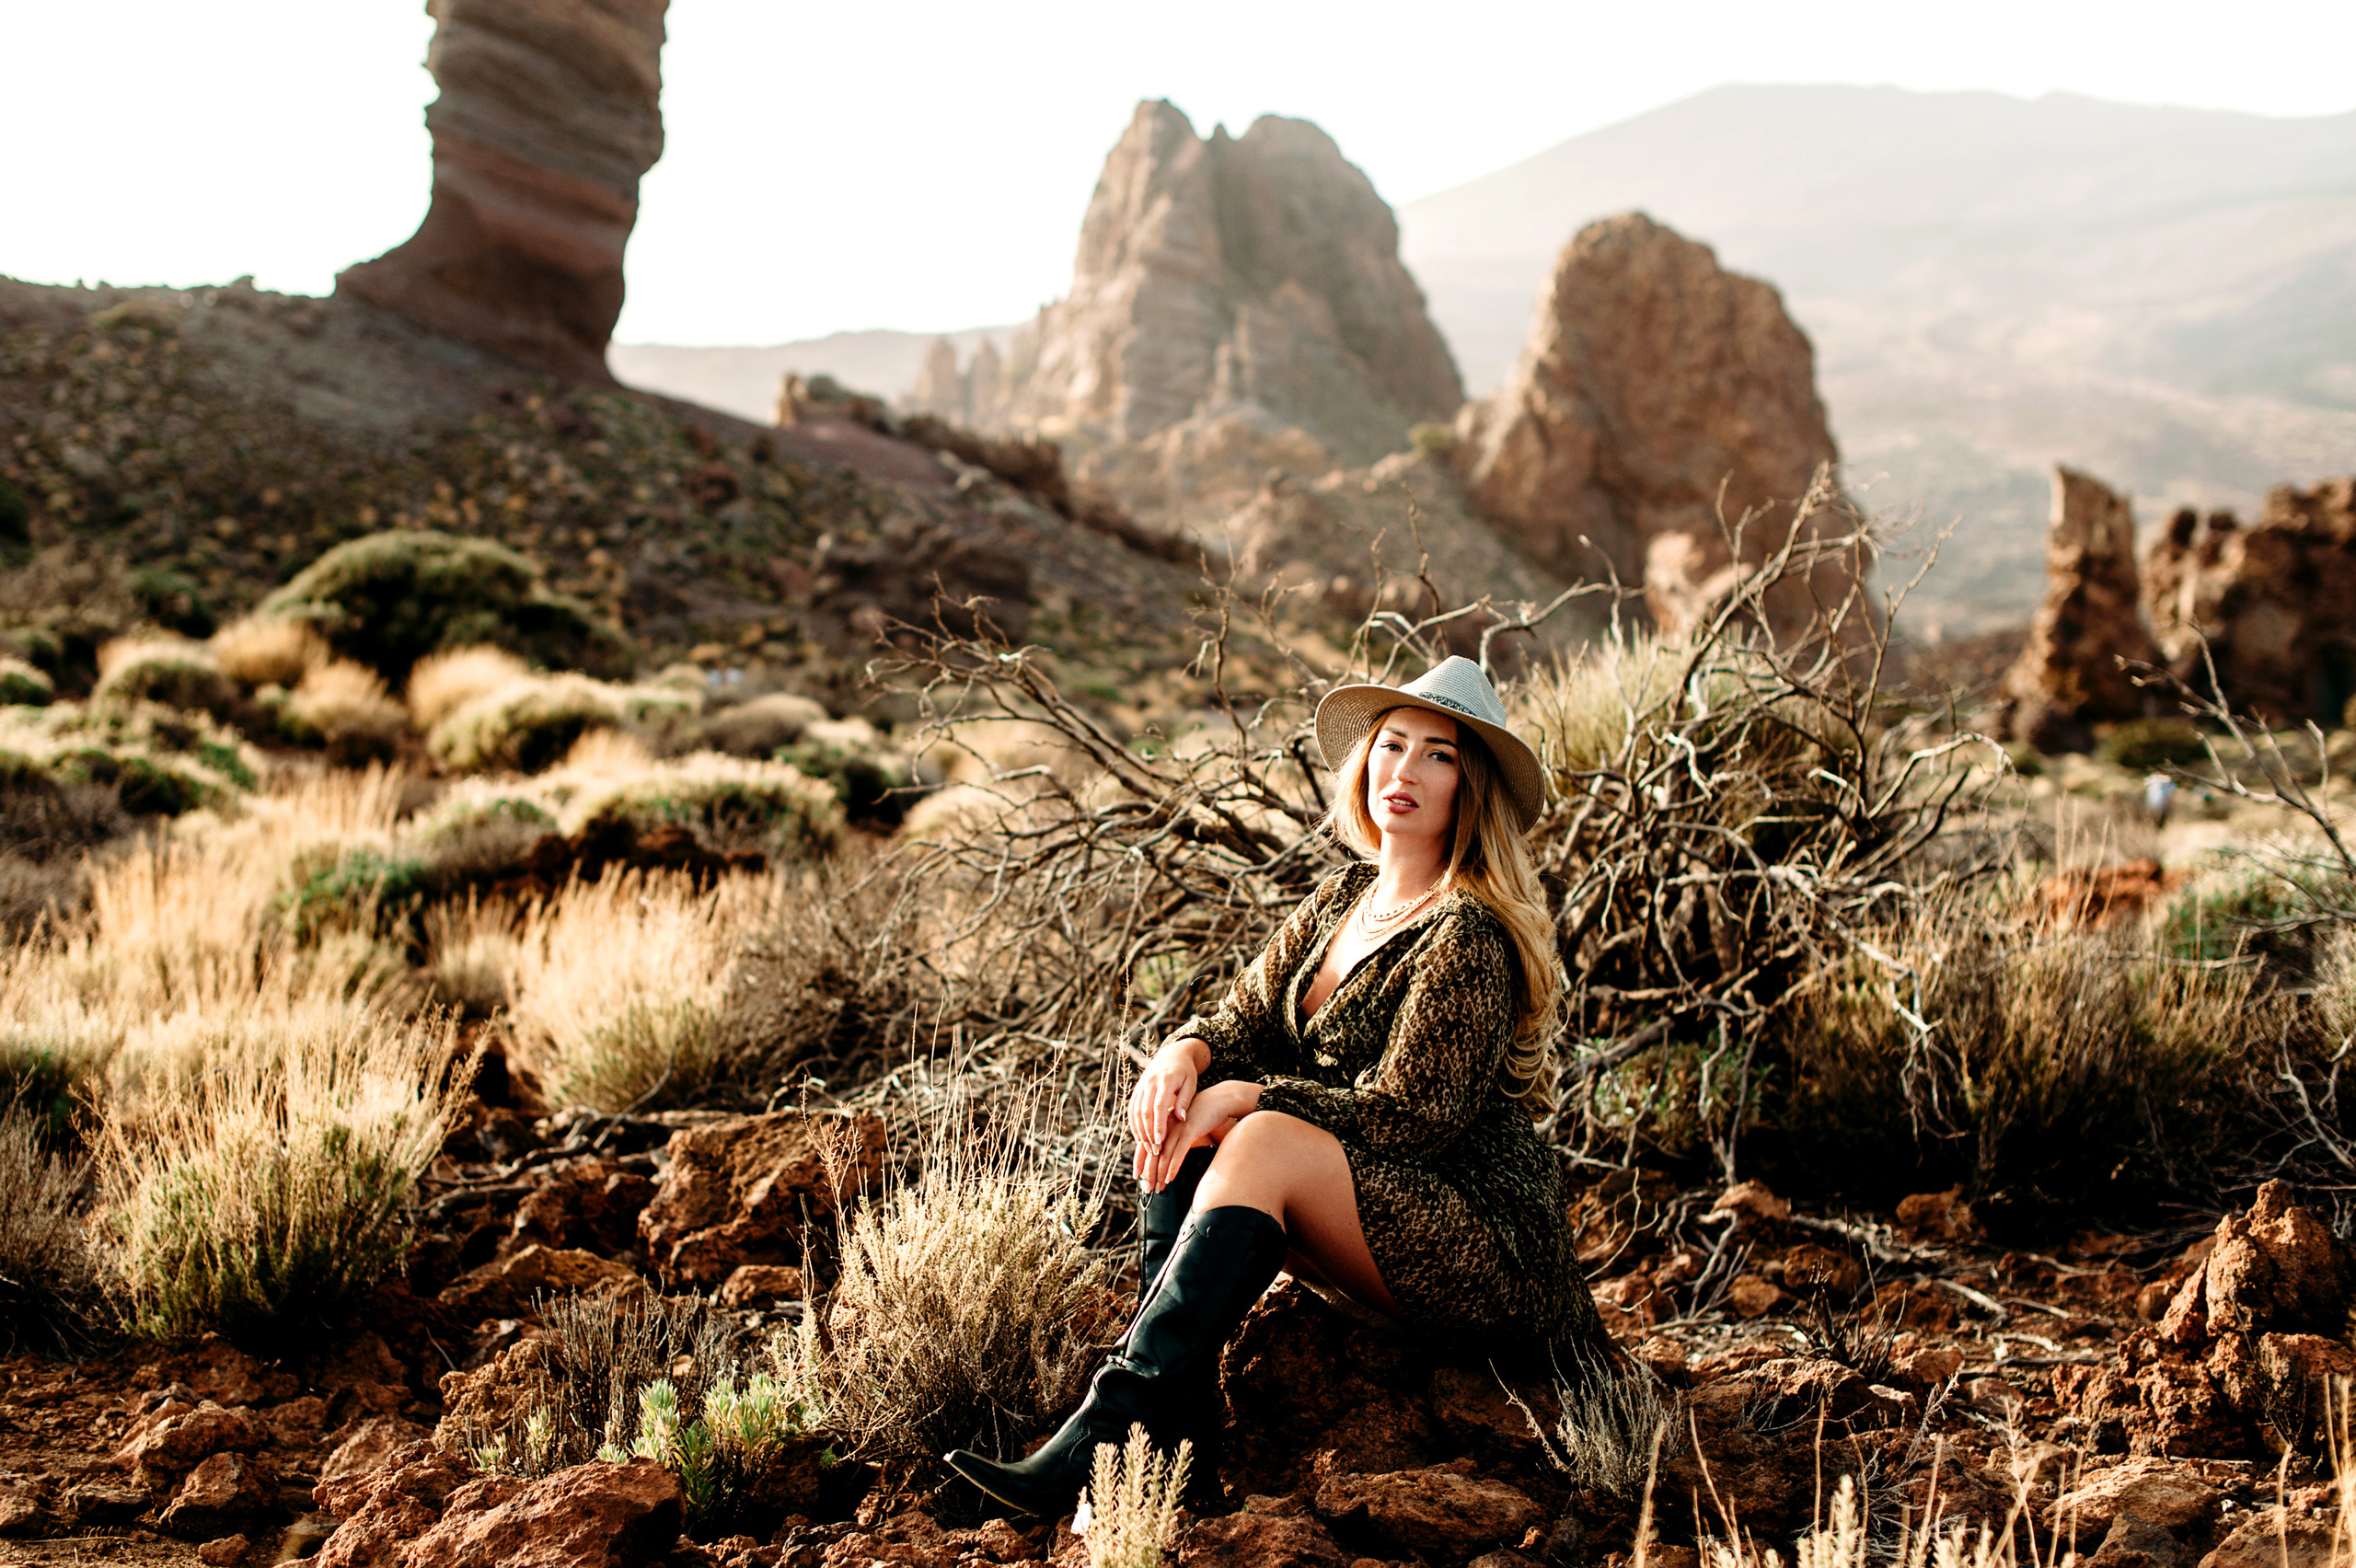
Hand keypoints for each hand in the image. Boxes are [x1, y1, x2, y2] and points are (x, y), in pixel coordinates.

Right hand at [1129, 1037, 1207, 1180]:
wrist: (1172, 1054)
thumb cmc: (1186, 1072)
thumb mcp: (1191, 1083)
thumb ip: (1185, 1101)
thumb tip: (1181, 1119)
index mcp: (1165, 1081)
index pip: (1159, 1106)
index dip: (1158, 1125)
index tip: (1160, 1142)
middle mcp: (1149, 1083)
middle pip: (1145, 1112)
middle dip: (1148, 1133)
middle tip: (1154, 1151)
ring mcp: (1141, 1086)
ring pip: (1136, 1112)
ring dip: (1140, 1132)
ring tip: (1147, 1149)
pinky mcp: (1137, 1090)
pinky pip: (1132, 1109)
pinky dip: (1134, 1124)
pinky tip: (1139, 1138)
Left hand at [1143, 1079, 1257, 1189]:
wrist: (1219, 1100)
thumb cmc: (1203, 1115)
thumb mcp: (1185, 1127)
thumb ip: (1176, 1139)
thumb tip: (1169, 1157)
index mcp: (1162, 1124)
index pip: (1145, 1145)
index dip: (1140, 1162)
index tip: (1138, 1176)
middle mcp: (1166, 1126)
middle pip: (1152, 1153)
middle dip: (1149, 1173)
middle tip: (1148, 1189)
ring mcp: (1177, 1128)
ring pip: (1163, 1155)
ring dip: (1160, 1174)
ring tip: (1159, 1188)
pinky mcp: (1189, 1131)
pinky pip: (1178, 1152)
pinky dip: (1173, 1167)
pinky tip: (1169, 1178)